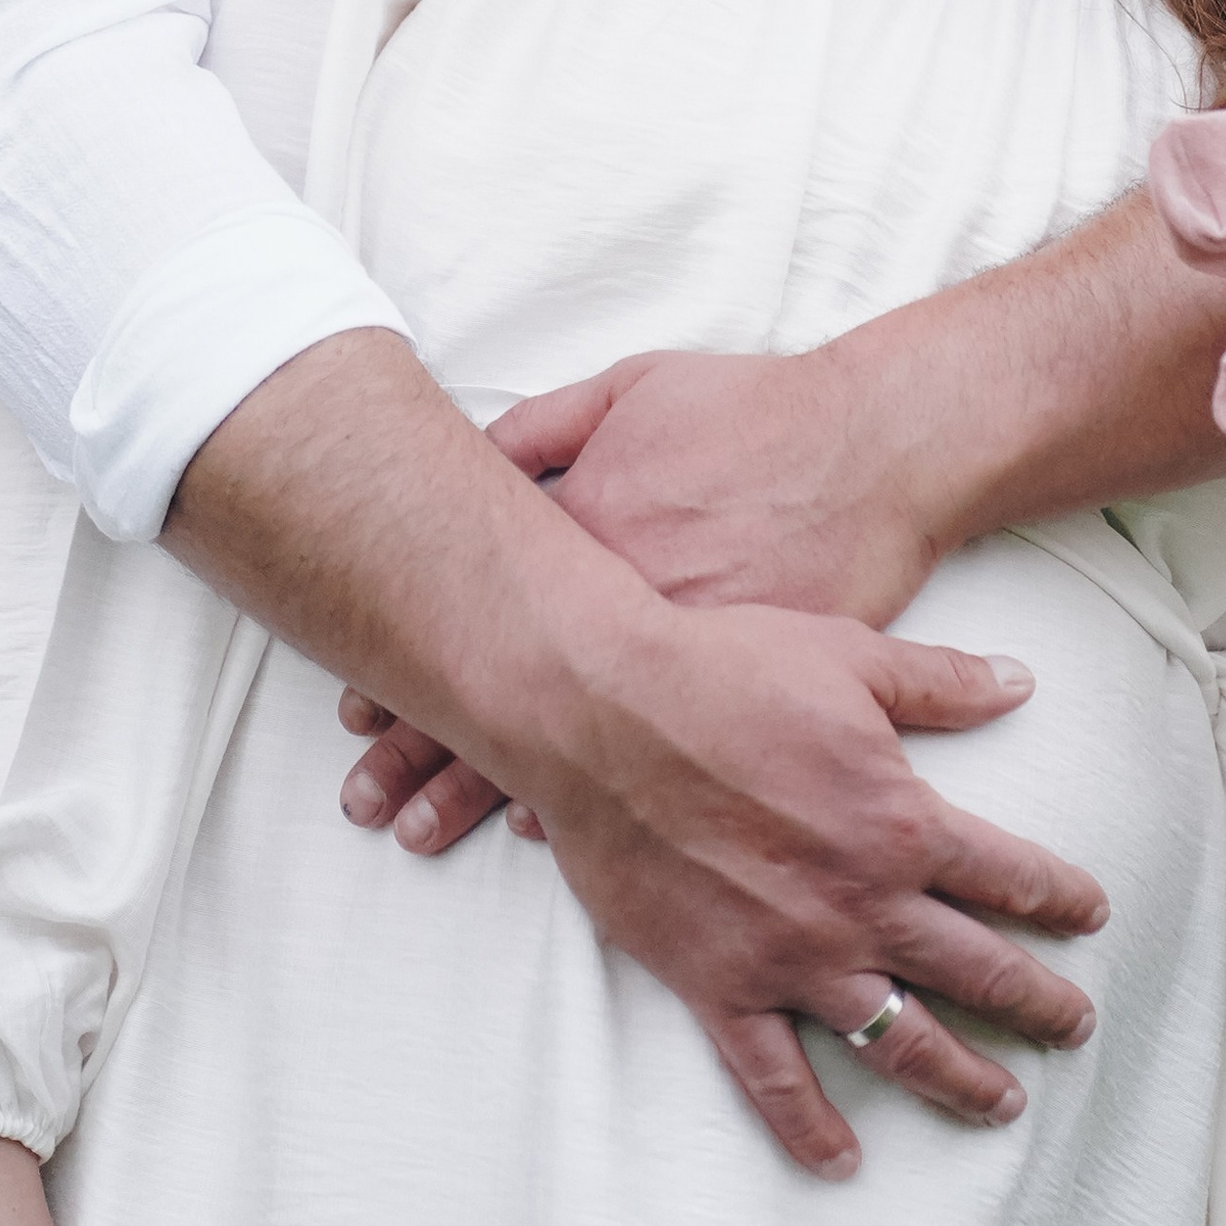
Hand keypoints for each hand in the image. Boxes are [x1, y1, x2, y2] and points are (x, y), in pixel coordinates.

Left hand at [338, 344, 936, 851]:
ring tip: (423, 833)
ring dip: (483, 792)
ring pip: (557, 744)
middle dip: (422, 756)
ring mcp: (676, 654)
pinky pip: (648, 762)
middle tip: (367, 803)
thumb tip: (466, 457)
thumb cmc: (752, 408)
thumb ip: (541, 428)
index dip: (405, 672)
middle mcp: (617, 603)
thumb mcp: (630, 390)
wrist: (871, 446)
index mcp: (580, 530)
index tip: (355, 717)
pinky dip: (590, 802)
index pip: (466, 615)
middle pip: (495, 693)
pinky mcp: (738, 692)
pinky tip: (541, 836)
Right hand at [494, 598, 1106, 1172]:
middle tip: (1075, 1028)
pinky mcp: (721, 988)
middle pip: (978, 972)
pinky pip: (775, 1079)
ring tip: (1002, 1103)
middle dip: (1039, 1005)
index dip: (1060, 898)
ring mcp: (793, 957)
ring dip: (962, 1080)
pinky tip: (843, 1159)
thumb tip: (1020, 681)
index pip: (1010, 875)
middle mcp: (862, 904)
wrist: (602, 713)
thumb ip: (941, 682)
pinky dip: (811, 1127)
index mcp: (902, 823)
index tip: (1091, 917)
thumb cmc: (725, 670)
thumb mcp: (850, 658)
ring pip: (901, 1042)